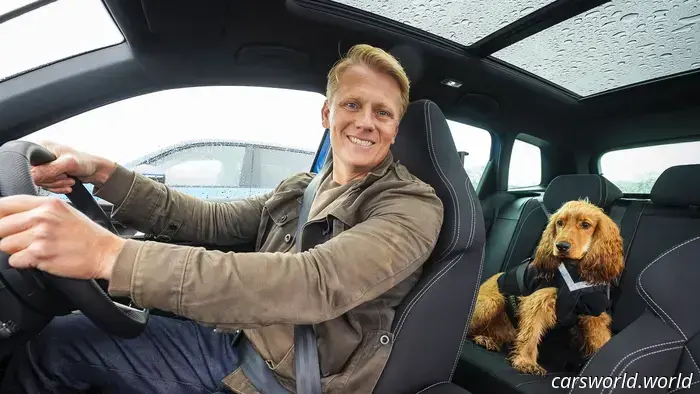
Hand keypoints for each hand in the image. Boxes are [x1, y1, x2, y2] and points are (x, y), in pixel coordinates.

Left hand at [0, 195, 124, 279]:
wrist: (105, 252)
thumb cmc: (86, 234)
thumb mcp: (64, 211)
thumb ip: (38, 210)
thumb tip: (10, 216)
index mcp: (47, 203)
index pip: (5, 204)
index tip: (1, 224)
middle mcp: (42, 217)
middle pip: (0, 226)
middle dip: (6, 236)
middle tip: (22, 241)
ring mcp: (41, 236)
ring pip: (4, 244)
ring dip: (15, 250)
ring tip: (34, 249)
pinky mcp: (40, 255)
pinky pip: (14, 260)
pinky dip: (23, 262)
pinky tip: (39, 258)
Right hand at [30, 141, 116, 193]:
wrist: (96, 171)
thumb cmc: (85, 162)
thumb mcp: (67, 164)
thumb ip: (49, 170)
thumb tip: (32, 176)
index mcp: (41, 146)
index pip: (28, 163)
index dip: (40, 172)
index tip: (54, 173)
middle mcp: (41, 156)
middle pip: (34, 175)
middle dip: (52, 179)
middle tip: (66, 176)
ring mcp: (45, 166)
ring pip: (41, 182)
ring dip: (57, 184)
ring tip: (69, 180)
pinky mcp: (49, 175)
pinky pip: (47, 186)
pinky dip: (58, 188)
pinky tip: (67, 185)